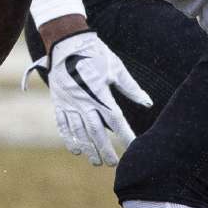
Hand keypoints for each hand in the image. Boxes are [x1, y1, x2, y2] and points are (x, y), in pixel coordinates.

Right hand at [24, 31, 152, 165]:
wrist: (66, 43)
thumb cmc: (95, 53)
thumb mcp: (115, 68)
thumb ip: (130, 87)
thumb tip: (148, 103)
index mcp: (100, 91)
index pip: (115, 119)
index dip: (124, 134)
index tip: (133, 147)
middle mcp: (83, 100)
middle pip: (95, 130)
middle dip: (104, 149)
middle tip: (113, 163)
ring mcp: (69, 102)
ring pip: (78, 131)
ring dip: (87, 148)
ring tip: (96, 161)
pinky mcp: (59, 101)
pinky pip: (63, 124)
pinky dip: (69, 138)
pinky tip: (76, 150)